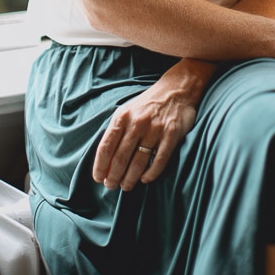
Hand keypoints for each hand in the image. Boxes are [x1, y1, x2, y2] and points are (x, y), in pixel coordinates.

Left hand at [92, 59, 215, 190]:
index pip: (106, 146)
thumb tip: (105, 160)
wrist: (176, 89)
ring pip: (139, 162)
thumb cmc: (147, 104)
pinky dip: (151, 173)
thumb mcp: (127, 111)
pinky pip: (159, 160)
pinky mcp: (172, 134)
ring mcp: (155, 129)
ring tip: (126, 186)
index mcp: (122, 117)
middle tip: (111, 186)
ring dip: (130, 178)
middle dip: (114, 176)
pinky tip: (145, 179)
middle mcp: (137, 123)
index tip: (98, 178)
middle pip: (121, 157)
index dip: (100, 166)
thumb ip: (116, 132)